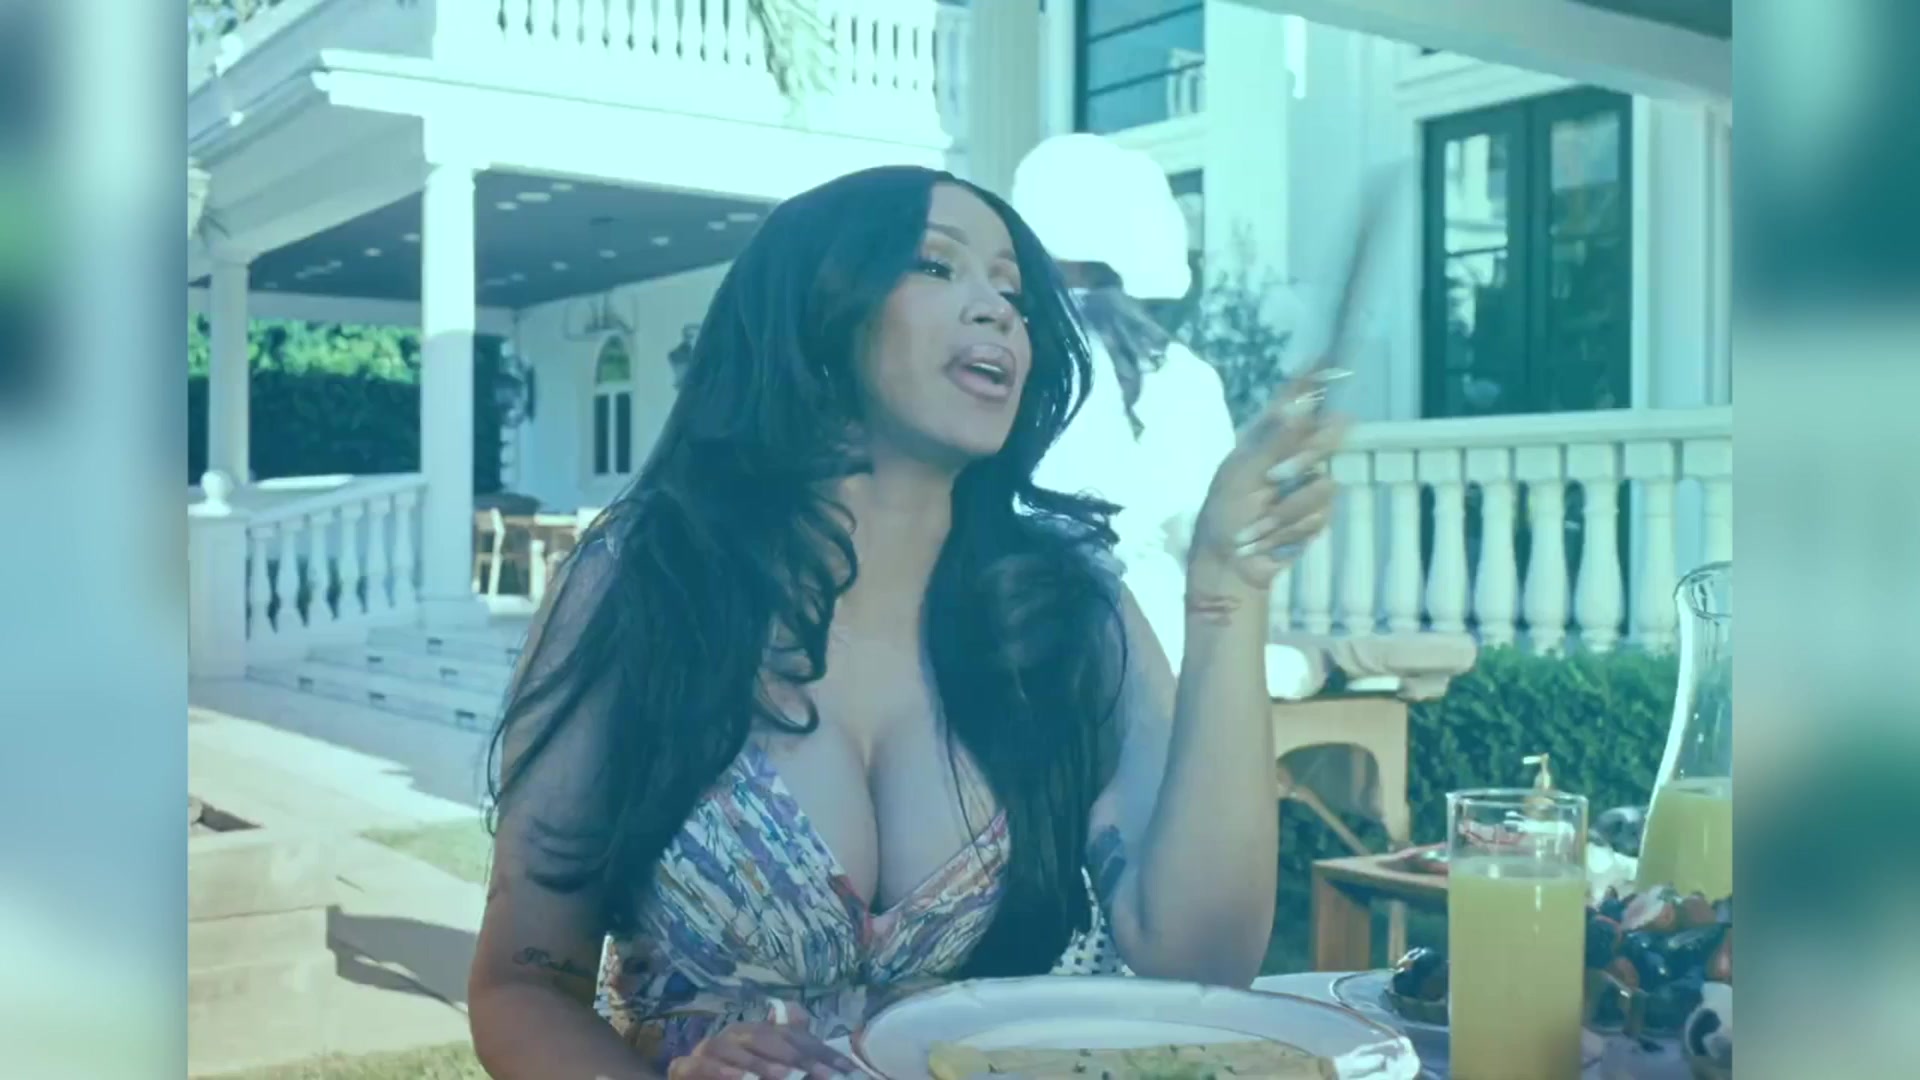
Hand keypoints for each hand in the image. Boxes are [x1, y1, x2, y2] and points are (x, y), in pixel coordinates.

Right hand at [667, 1001, 862, 1079]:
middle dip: (796, 1057)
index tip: (847, 1072)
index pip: (792, 1036)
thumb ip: (796, 1044)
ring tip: (787, 1076)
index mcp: (757, 1034)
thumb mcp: (776, 1068)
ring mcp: (705, 1052)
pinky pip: (695, 1065)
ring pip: (731, 1048)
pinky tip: (740, 1079)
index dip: (820, 1053)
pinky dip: (717, 1070)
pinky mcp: (683, 1069)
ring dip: (759, 1064)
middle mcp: (732, 1037)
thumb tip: (800, 1012)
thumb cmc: (748, 1077)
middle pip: (764, 1038)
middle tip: (823, 1075)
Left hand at [1188, 373, 1347, 591]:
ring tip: (1260, 523)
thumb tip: (1297, 407)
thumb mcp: (1241, 476)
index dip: (1312, 380)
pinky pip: (1322, 513)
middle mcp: (1290, 455)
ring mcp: (1306, 484)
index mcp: (1265, 439)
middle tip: (1275, 478)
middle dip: (1303, 458)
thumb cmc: (1224, 516)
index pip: (1294, 402)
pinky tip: (1273, 536)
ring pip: (1323, 483)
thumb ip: (1273, 442)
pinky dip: (1294, 528)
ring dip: (1287, 510)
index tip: (1327, 356)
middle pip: (1324, 438)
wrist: (1231, 564)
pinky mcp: (1315, 513)